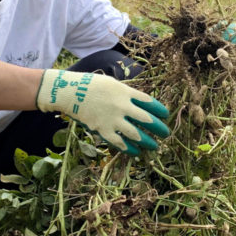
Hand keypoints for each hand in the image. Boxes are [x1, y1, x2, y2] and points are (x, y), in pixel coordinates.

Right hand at [36, 69, 169, 154]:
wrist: (70, 92)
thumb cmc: (90, 85)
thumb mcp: (112, 83)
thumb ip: (125, 93)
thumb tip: (138, 102)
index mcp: (125, 92)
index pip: (149, 102)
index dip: (160, 110)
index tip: (165, 115)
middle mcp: (122, 106)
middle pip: (147, 119)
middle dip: (159, 128)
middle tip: (165, 133)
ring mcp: (113, 119)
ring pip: (136, 134)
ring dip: (147, 142)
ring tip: (154, 146)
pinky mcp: (103, 130)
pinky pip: (119, 142)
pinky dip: (129, 148)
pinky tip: (135, 152)